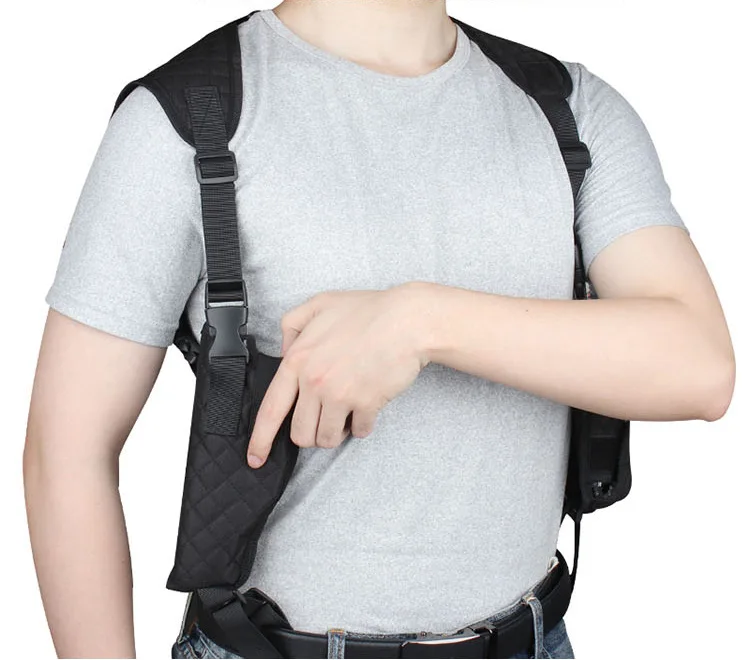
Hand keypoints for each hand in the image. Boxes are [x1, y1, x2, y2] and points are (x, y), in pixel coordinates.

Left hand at [246, 283, 431, 467]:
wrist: (408, 320)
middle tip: (325, 418)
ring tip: (346, 412)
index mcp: (298, 359)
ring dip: (335, 432)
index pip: (271, 409)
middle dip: (310, 433)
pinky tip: (367, 408)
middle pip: (300, 433)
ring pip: (326, 439)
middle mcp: (314, 380)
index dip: (260, 439)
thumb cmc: (369, 311)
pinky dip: (362, 426)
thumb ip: (293, 325)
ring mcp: (340, 394)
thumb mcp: (320, 304)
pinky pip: (358, 433)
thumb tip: (286, 350)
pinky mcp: (366, 404)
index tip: (256, 457)